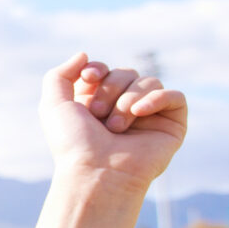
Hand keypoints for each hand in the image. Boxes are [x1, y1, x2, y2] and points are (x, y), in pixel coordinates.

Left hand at [42, 53, 184, 193]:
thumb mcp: (54, 105)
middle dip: (110, 89)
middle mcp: (124, 107)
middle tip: (98, 114)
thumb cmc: (74, 143)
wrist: (96, 172)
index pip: (105, 70)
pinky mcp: (172, 125)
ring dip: (127, 100)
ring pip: (148, 82)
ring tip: (114, 126)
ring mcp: (150, 116)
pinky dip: (157, 98)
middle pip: (126, 73)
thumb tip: (84, 55)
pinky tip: (139, 111)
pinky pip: (175, 96)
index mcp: (98, 102)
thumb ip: (59, 75)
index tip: (89, 79)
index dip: (98, 69)